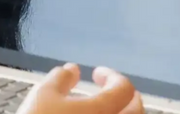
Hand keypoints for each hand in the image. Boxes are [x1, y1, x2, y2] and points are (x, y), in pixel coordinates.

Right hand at [16, 64, 143, 113]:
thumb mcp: (43, 95)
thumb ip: (61, 78)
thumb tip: (73, 70)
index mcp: (103, 110)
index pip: (124, 89)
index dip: (112, 76)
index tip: (96, 74)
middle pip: (137, 111)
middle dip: (127, 98)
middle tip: (110, 91)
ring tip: (104, 110)